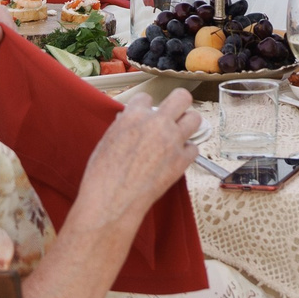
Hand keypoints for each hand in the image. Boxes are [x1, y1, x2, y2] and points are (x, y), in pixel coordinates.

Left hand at [0, 4, 13, 92]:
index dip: (4, 20)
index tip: (10, 34)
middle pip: (1, 25)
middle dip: (10, 34)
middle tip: (14, 47)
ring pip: (3, 41)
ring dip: (9, 48)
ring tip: (13, 56)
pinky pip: (0, 56)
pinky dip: (6, 59)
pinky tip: (8, 64)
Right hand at [73, 91, 200, 233]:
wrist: (112, 200)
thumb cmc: (103, 175)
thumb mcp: (108, 140)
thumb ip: (124, 127)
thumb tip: (131, 123)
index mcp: (134, 115)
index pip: (147, 97)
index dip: (146, 106)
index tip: (147, 114)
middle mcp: (157, 124)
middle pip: (181, 97)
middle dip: (178, 103)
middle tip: (175, 113)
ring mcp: (172, 141)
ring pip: (195, 118)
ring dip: (187, 124)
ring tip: (180, 133)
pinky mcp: (181, 161)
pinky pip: (194, 148)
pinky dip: (187, 152)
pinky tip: (177, 157)